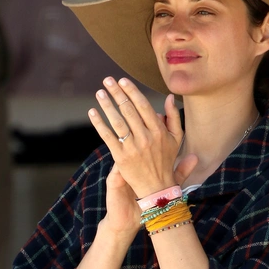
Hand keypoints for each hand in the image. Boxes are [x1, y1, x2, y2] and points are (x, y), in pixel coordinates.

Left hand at [89, 77, 195, 202]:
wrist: (157, 188)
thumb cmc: (166, 161)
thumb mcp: (176, 139)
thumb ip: (173, 117)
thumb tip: (169, 96)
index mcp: (159, 131)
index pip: (143, 106)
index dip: (132, 91)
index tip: (123, 81)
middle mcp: (146, 138)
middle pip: (128, 110)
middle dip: (117, 93)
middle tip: (107, 80)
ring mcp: (133, 148)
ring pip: (117, 121)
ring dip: (107, 104)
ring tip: (100, 92)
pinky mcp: (121, 157)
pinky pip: (107, 137)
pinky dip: (99, 123)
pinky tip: (92, 112)